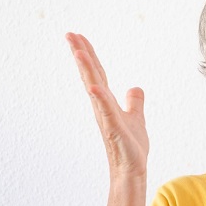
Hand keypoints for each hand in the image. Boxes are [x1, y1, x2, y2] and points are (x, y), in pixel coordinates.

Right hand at [66, 33, 148, 179]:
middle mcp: (102, 107)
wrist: (132, 171)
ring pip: (95, 89)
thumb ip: (134, 102)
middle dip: (82, 54)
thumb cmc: (131, 147)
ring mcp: (106, 117)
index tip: (79, 37)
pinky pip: (106, 111)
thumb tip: (135, 87)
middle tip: (69, 34)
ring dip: (87, 70)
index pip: (98, 73)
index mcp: (107, 102)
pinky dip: (100, 98)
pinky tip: (94, 86)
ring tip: (78, 51)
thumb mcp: (137, 118)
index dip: (89, 55)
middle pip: (91, 75)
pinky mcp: (114, 129)